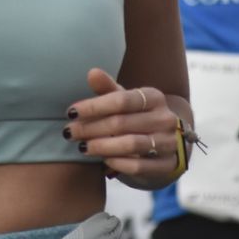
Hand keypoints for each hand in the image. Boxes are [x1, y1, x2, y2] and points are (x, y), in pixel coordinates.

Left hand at [65, 69, 183, 187]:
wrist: (162, 145)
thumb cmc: (135, 118)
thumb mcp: (122, 102)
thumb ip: (107, 88)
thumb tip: (92, 72)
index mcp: (154, 97)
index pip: (121, 100)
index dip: (94, 106)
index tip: (71, 112)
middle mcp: (165, 118)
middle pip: (122, 123)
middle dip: (91, 128)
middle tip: (69, 132)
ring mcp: (169, 143)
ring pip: (131, 144)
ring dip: (101, 146)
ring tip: (82, 147)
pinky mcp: (167, 165)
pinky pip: (139, 166)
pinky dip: (118, 163)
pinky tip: (102, 161)